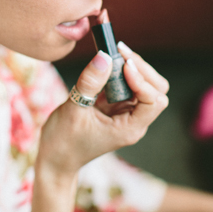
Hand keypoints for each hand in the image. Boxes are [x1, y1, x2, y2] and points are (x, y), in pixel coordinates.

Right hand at [37, 43, 168, 176]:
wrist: (56, 158)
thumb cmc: (64, 141)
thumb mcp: (74, 109)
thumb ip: (90, 83)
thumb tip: (104, 56)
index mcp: (129, 129)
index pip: (153, 101)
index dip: (141, 80)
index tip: (123, 65)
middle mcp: (134, 122)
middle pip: (156, 91)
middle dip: (142, 69)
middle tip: (120, 52)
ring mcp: (127, 115)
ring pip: (146, 86)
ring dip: (133, 68)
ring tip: (114, 56)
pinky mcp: (117, 108)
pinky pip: (128, 86)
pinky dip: (121, 73)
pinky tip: (107, 65)